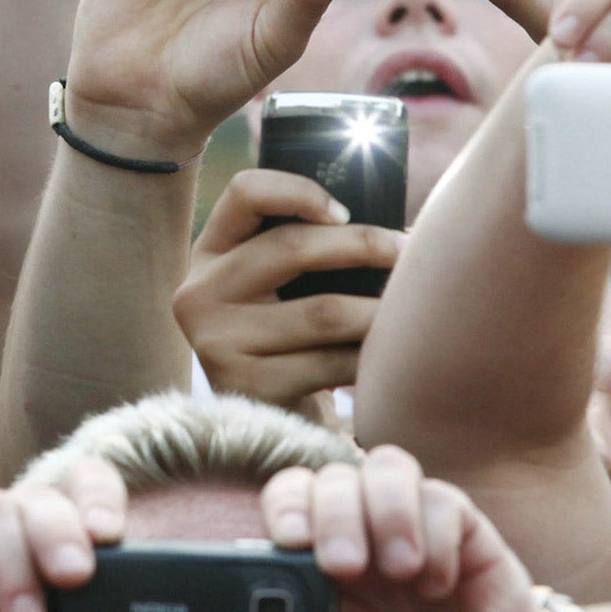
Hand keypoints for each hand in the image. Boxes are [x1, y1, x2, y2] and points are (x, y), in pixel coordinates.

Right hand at [173, 169, 401, 410]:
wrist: (272, 419)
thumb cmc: (290, 338)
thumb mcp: (277, 287)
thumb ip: (303, 249)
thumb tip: (388, 226)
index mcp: (209, 253)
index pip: (244, 193)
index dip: (299, 191)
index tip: (346, 211)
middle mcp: (199, 294)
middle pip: (290, 247)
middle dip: (363, 245)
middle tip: (406, 252)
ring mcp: (217, 343)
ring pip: (322, 311)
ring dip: (378, 307)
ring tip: (411, 306)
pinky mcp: (247, 386)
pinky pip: (329, 362)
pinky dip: (370, 356)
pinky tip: (390, 356)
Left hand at [254, 447, 553, 611]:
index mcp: (322, 561)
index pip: (290, 499)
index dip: (284, 507)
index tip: (289, 540)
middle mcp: (363, 530)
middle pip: (333, 479)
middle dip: (332, 514)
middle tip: (344, 566)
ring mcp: (412, 524)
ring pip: (386, 467)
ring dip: (385, 511)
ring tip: (399, 571)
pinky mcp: (465, 531)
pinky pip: (443, 500)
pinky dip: (436, 537)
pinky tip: (438, 585)